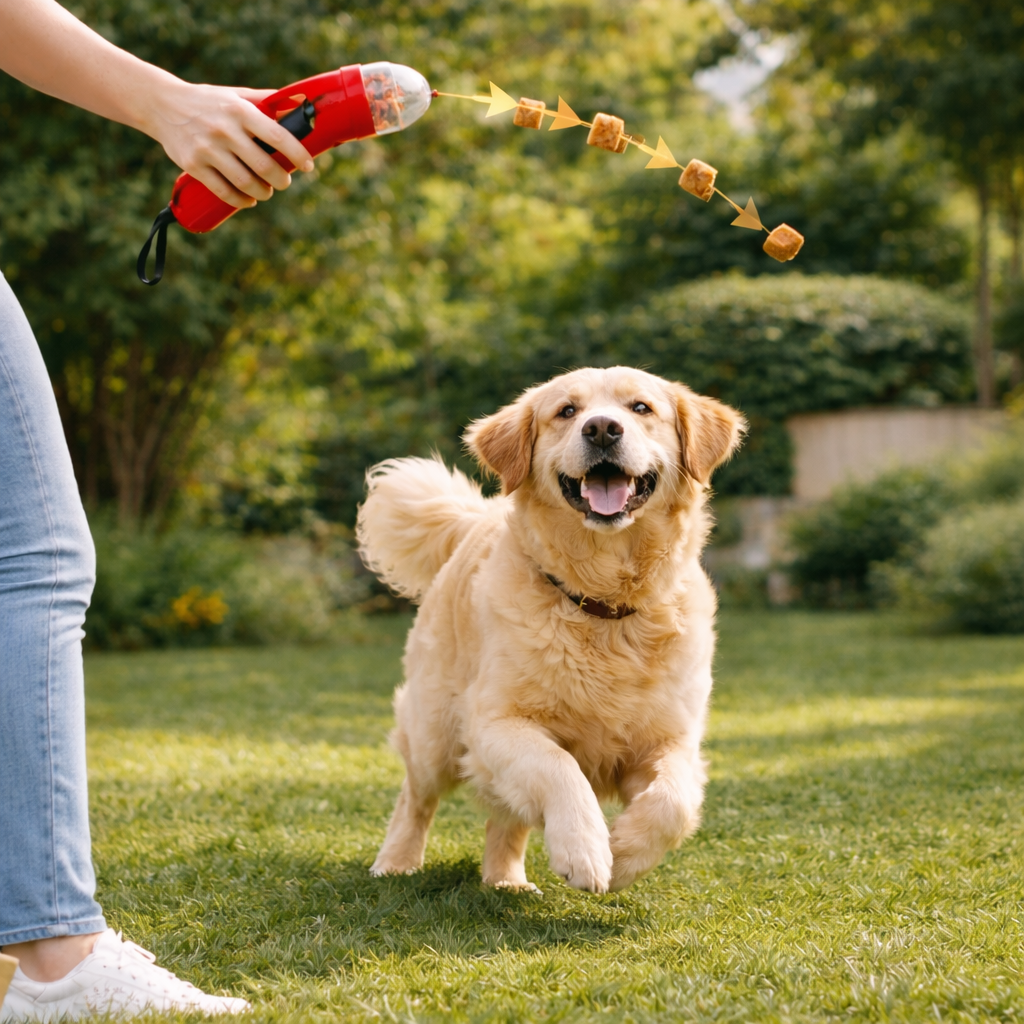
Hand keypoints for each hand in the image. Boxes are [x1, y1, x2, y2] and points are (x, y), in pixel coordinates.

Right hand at [146, 81, 315, 208]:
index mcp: (240, 111)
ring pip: (245, 183)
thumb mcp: (235, 95)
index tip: (308, 166)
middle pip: (263, 166)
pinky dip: (242, 201)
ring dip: (263, 193)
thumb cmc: (208, 102)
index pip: (277, 135)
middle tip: (284, 182)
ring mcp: (208, 149)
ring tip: (267, 191)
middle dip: (280, 180)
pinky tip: (249, 200)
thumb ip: (265, 101)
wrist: (162, 105)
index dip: (297, 154)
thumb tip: (300, 104)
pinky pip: (224, 191)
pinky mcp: (194, 165)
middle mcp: (224, 130)